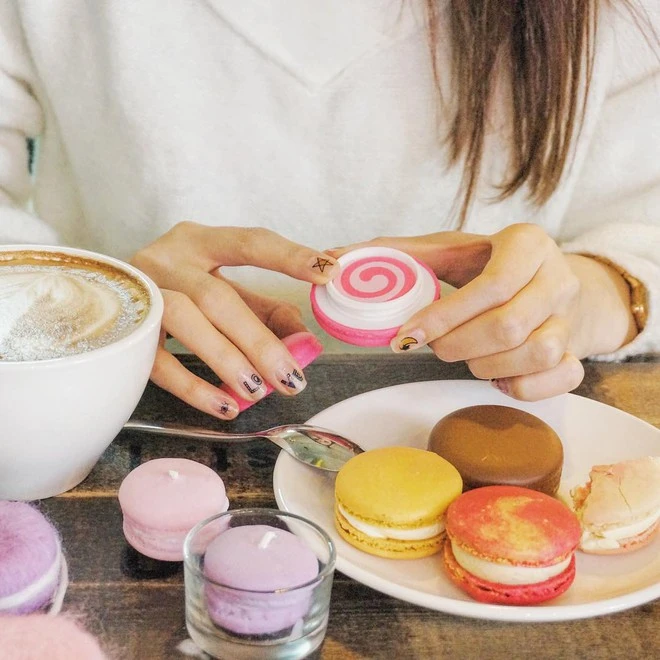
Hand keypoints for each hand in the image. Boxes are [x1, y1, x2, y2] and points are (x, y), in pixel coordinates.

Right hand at [132, 222, 337, 417]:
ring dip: (225, 358)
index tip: (327, 271)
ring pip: (185, 320)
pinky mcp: (124, 330)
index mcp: (199, 241)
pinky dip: (193, 386)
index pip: (249, 242)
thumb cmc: (179, 294)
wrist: (99, 300)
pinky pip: (158, 360)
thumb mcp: (224, 293)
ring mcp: (141, 292)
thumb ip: (266, 312)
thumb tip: (305, 341)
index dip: (288, 256)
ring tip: (258, 390)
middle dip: (259, 340)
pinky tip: (224, 405)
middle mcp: (167, 259)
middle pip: (216, 296)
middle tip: (291, 377)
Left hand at [331, 224, 636, 400]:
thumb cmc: (489, 266)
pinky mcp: (577, 351)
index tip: (407, 335)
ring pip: (535, 354)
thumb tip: (331, 260)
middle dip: (458, 345)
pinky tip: (498, 375)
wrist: (549, 282)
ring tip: (465, 356)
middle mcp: (558, 278)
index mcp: (528, 243)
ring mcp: (571, 317)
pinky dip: (521, 385)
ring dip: (486, 366)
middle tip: (433, 347)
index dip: (445, 316)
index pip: (492, 285)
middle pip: (509, 325)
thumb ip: (398, 253)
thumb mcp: (450, 250)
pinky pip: (558, 377)